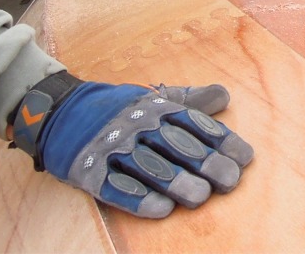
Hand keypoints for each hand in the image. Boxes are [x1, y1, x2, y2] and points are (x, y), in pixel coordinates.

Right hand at [11, 73, 253, 218]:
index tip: (245, 157)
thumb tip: (225, 96)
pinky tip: (160, 209)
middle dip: (206, 162)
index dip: (222, 140)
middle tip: (230, 180)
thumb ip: (190, 99)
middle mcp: (137, 126)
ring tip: (201, 197)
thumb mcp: (153, 97)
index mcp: (156, 108)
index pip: (195, 123)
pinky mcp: (90, 171)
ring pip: (150, 166)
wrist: (59, 110)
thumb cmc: (118, 108)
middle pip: (176, 145)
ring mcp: (113, 148)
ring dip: (176, 182)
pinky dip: (139, 198)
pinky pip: (116, 187)